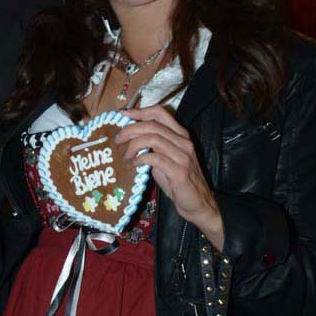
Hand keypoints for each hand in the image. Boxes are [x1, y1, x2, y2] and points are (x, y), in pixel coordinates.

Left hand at [115, 104, 224, 248]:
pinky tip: (136, 164)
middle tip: (118, 139)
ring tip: (126, 154)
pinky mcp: (179, 171)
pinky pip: (156, 158)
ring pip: (153, 138)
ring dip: (134, 144)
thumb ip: (153, 148)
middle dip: (131, 129)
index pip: (160, 113)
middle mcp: (184, 142)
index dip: (140, 112)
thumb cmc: (178, 182)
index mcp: (181, 136)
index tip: (123, 115)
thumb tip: (130, 140)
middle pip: (153, 125)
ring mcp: (183, 156)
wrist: (197, 203)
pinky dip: (141, 159)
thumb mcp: (166, 160)